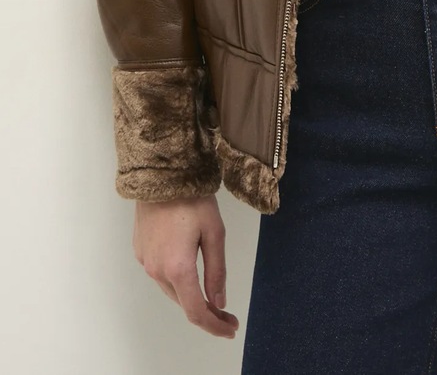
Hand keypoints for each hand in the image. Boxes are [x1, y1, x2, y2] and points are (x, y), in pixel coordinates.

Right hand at [133, 194, 238, 338]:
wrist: (161, 174)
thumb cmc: (192, 198)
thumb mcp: (214, 232)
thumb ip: (216, 270)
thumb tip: (219, 302)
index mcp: (178, 268)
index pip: (197, 311)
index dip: (214, 325)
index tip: (231, 328)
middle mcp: (157, 270)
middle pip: (183, 302)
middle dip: (206, 311)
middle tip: (227, 313)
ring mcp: (145, 262)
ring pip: (171, 289)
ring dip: (191, 295)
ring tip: (211, 293)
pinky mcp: (140, 251)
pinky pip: (160, 273)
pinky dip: (176, 279)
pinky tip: (189, 269)